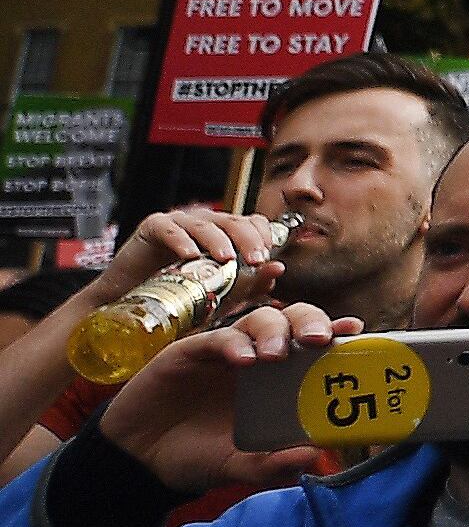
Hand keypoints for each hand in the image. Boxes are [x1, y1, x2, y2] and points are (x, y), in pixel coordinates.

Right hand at [86, 207, 291, 313]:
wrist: (131, 304)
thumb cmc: (178, 297)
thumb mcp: (220, 294)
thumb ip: (250, 283)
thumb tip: (278, 270)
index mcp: (226, 234)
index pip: (253, 223)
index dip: (263, 237)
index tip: (269, 258)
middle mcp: (205, 224)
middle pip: (234, 222)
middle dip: (248, 240)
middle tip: (257, 260)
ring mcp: (179, 223)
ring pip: (205, 224)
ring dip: (218, 240)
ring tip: (227, 259)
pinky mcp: (153, 227)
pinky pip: (170, 229)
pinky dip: (182, 241)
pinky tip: (190, 256)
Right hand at [95, 302, 349, 501]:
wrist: (139, 462)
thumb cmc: (197, 458)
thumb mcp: (238, 467)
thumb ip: (272, 465)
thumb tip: (314, 456)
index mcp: (279, 380)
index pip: (314, 346)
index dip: (336, 334)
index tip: (355, 332)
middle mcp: (257, 359)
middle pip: (294, 320)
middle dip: (313, 321)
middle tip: (321, 340)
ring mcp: (224, 353)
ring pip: (259, 320)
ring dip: (275, 331)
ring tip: (277, 356)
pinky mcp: (188, 353)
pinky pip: (216, 337)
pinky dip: (232, 344)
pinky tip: (242, 360)